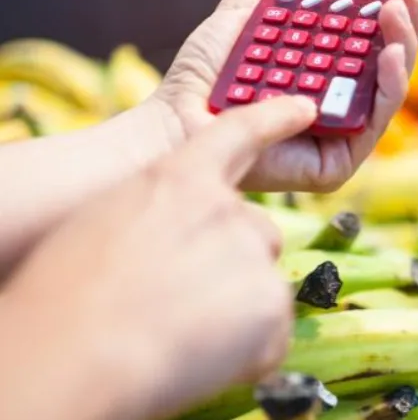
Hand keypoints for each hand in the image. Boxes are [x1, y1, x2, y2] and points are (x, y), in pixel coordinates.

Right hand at [0, 97, 317, 419]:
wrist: (75, 353)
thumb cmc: (65, 297)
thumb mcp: (103, 228)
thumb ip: (154, 218)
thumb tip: (174, 242)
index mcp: (177, 179)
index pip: (239, 132)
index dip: (274, 118)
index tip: (302, 109)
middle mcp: (226, 208)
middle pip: (256, 232)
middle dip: (231, 264)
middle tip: (184, 300)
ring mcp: (253, 253)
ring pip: (261, 283)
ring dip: (233, 311)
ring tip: (180, 336)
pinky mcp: (272, 302)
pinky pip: (271, 332)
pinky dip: (245, 351)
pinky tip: (200, 358)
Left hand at [152, 0, 417, 191]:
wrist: (177, 118)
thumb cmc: (207, 74)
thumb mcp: (243, 6)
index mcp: (332, 55)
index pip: (381, 23)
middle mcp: (345, 88)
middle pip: (394, 48)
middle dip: (412, 11)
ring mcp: (346, 122)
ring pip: (394, 80)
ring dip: (404, 40)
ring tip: (396, 8)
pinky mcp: (342, 156)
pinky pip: (377, 117)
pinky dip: (389, 83)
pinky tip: (386, 52)